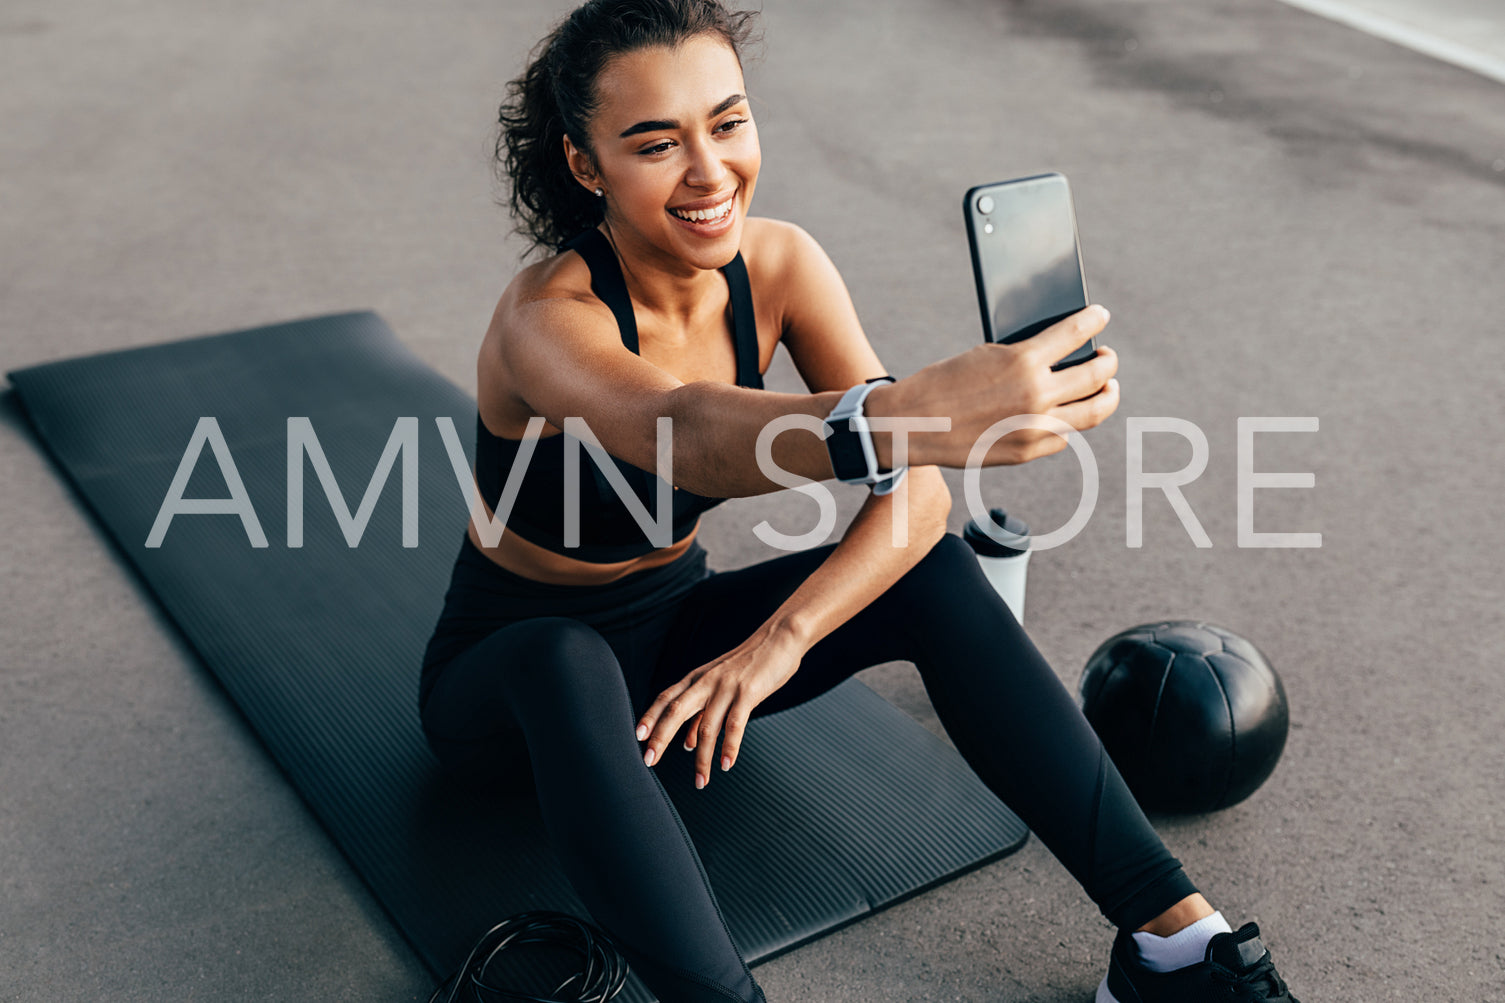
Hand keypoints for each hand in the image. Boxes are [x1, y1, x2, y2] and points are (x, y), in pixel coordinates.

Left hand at [635, 621, 804, 788]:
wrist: (779, 638)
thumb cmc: (750, 664)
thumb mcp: (720, 685)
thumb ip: (703, 713)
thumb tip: (686, 744)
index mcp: (697, 678)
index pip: (666, 698)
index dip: (650, 717)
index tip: (637, 737)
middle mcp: (707, 681)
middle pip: (676, 710)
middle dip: (661, 737)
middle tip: (649, 761)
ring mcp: (727, 687)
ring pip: (707, 726)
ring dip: (702, 758)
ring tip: (701, 781)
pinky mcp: (748, 693)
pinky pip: (735, 725)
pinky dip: (729, 747)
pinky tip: (726, 764)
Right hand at [872, 304, 1119, 467]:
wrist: (913, 423)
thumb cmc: (945, 381)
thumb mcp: (986, 355)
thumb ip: (1026, 357)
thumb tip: (1059, 359)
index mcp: (1024, 361)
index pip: (1076, 333)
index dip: (1094, 320)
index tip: (1101, 315)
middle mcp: (1037, 396)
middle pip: (1096, 376)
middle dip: (1108, 362)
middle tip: (1107, 357)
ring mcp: (1035, 428)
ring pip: (1092, 413)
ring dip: (1106, 397)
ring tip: (1106, 388)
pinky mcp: (1026, 452)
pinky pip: (1063, 436)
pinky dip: (1067, 423)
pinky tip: (1066, 414)